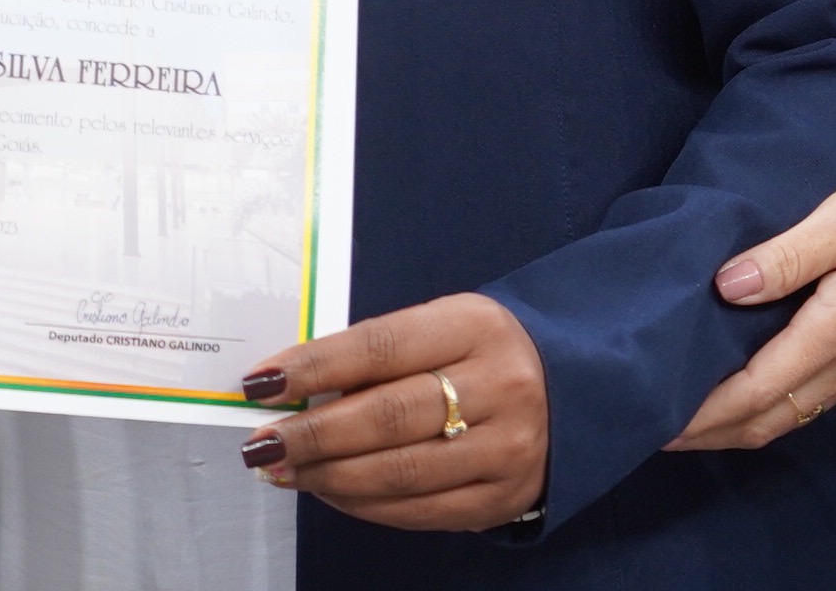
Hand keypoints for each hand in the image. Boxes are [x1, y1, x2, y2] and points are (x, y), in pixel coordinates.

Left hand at [240, 293, 547, 532]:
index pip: (380, 347)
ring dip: (328, 476)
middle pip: (386, 416)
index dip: (314, 367)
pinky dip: (364, 505)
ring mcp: (507, 448)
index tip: (261, 383)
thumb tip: (295, 387)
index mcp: (476, 325)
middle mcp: (499, 385)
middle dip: (311, 434)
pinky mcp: (504, 497)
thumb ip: (381, 352)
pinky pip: (420, 510)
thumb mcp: (444, 325)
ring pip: (400, 472)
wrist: (573, 389)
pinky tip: (329, 491)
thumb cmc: (482, 352)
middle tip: (261, 443)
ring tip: (282, 469)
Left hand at [668, 152, 835, 449]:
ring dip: (738, 422)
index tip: (650, 420)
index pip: (751, 391)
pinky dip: (774, 405)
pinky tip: (753, 387)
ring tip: (689, 414)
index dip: (698, 413)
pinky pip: (817, 396)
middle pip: (766, 418)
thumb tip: (725, 286)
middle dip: (707, 431)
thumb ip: (786, 255)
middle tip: (650, 427)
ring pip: (792, 413)